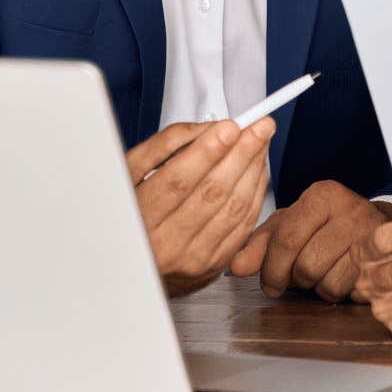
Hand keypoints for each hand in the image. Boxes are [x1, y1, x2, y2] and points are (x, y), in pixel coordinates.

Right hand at [125, 117, 274, 296]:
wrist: (138, 265)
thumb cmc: (134, 212)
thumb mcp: (130, 175)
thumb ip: (163, 146)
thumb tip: (206, 129)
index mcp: (140, 219)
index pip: (178, 181)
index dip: (207, 152)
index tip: (230, 126)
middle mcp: (167, 243)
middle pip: (213, 192)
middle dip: (242, 153)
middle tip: (260, 126)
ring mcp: (194, 257)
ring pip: (234, 207)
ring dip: (254, 169)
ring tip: (262, 140)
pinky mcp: (216, 262)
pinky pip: (245, 224)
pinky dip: (256, 192)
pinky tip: (258, 169)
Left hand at [229, 180, 391, 300]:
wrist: (379, 229)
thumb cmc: (326, 227)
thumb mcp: (289, 227)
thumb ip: (260, 245)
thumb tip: (235, 267)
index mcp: (322, 195)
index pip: (286, 238)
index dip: (271, 269)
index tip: (268, 284)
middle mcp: (350, 208)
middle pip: (305, 264)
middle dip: (293, 281)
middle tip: (295, 280)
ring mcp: (371, 234)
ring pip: (326, 280)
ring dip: (315, 287)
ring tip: (319, 274)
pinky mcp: (383, 260)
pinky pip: (347, 290)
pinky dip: (336, 292)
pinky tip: (337, 277)